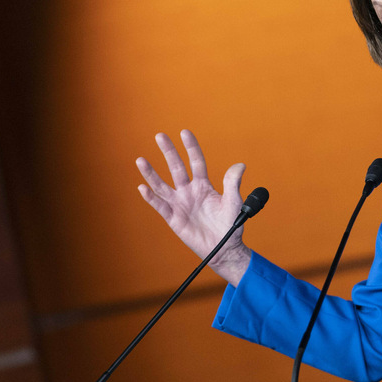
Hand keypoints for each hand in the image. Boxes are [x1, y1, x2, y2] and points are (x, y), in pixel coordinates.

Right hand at [136, 130, 250, 285]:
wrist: (224, 248)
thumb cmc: (230, 225)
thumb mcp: (234, 202)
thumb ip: (233, 183)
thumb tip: (240, 165)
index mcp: (203, 185)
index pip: (196, 162)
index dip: (191, 147)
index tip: (184, 132)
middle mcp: (189, 191)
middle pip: (176, 168)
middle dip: (169, 152)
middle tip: (160, 135)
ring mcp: (180, 204)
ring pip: (162, 185)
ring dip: (151, 173)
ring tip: (140, 160)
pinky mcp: (174, 219)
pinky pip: (160, 206)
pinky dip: (151, 198)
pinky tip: (143, 188)